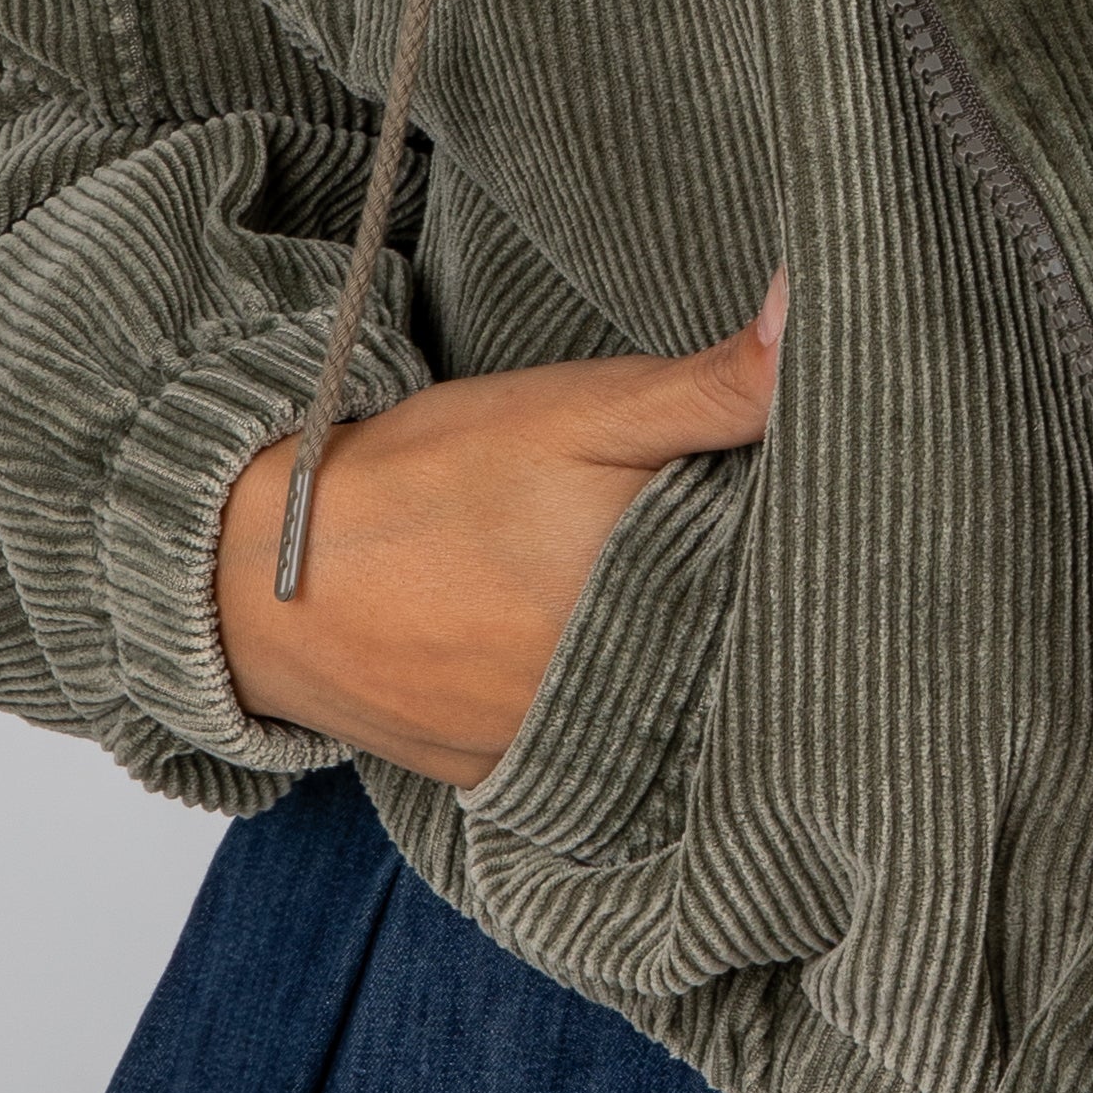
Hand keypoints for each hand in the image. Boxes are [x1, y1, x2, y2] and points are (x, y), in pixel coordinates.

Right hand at [216, 274, 786, 788]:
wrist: (260, 577)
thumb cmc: (426, 478)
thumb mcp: (578, 408)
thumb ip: (713, 384)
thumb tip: (810, 316)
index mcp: (663, 599)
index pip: (788, 586)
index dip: (814, 542)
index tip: (832, 505)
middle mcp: (627, 696)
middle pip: (730, 651)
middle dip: (753, 602)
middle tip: (746, 541)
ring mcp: (566, 750)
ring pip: (666, 704)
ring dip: (684, 659)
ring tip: (668, 591)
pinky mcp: (512, 776)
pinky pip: (594, 749)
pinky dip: (610, 703)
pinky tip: (602, 649)